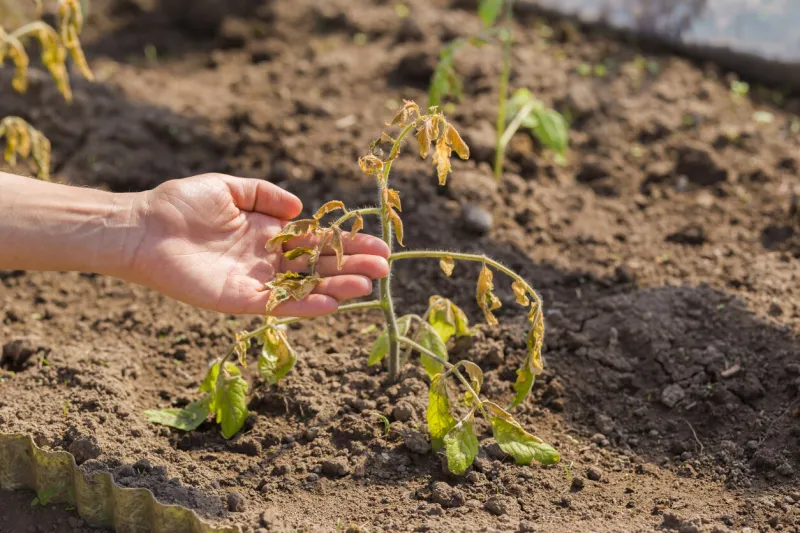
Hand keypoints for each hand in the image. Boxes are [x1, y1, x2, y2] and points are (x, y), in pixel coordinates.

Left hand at [128, 173, 388, 315]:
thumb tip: (300, 209)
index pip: (316, 242)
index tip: (376, 244)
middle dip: (351, 266)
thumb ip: (265, 194)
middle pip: (318, 266)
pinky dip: (305, 305)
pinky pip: (278, 305)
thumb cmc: (180, 203)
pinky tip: (332, 301)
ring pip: (305, 288)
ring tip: (368, 285)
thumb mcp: (230, 187)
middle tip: (385, 268)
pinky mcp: (239, 299)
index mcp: (267, 234)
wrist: (142, 227)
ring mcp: (255, 281)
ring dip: (337, 287)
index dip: (346, 243)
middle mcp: (266, 260)